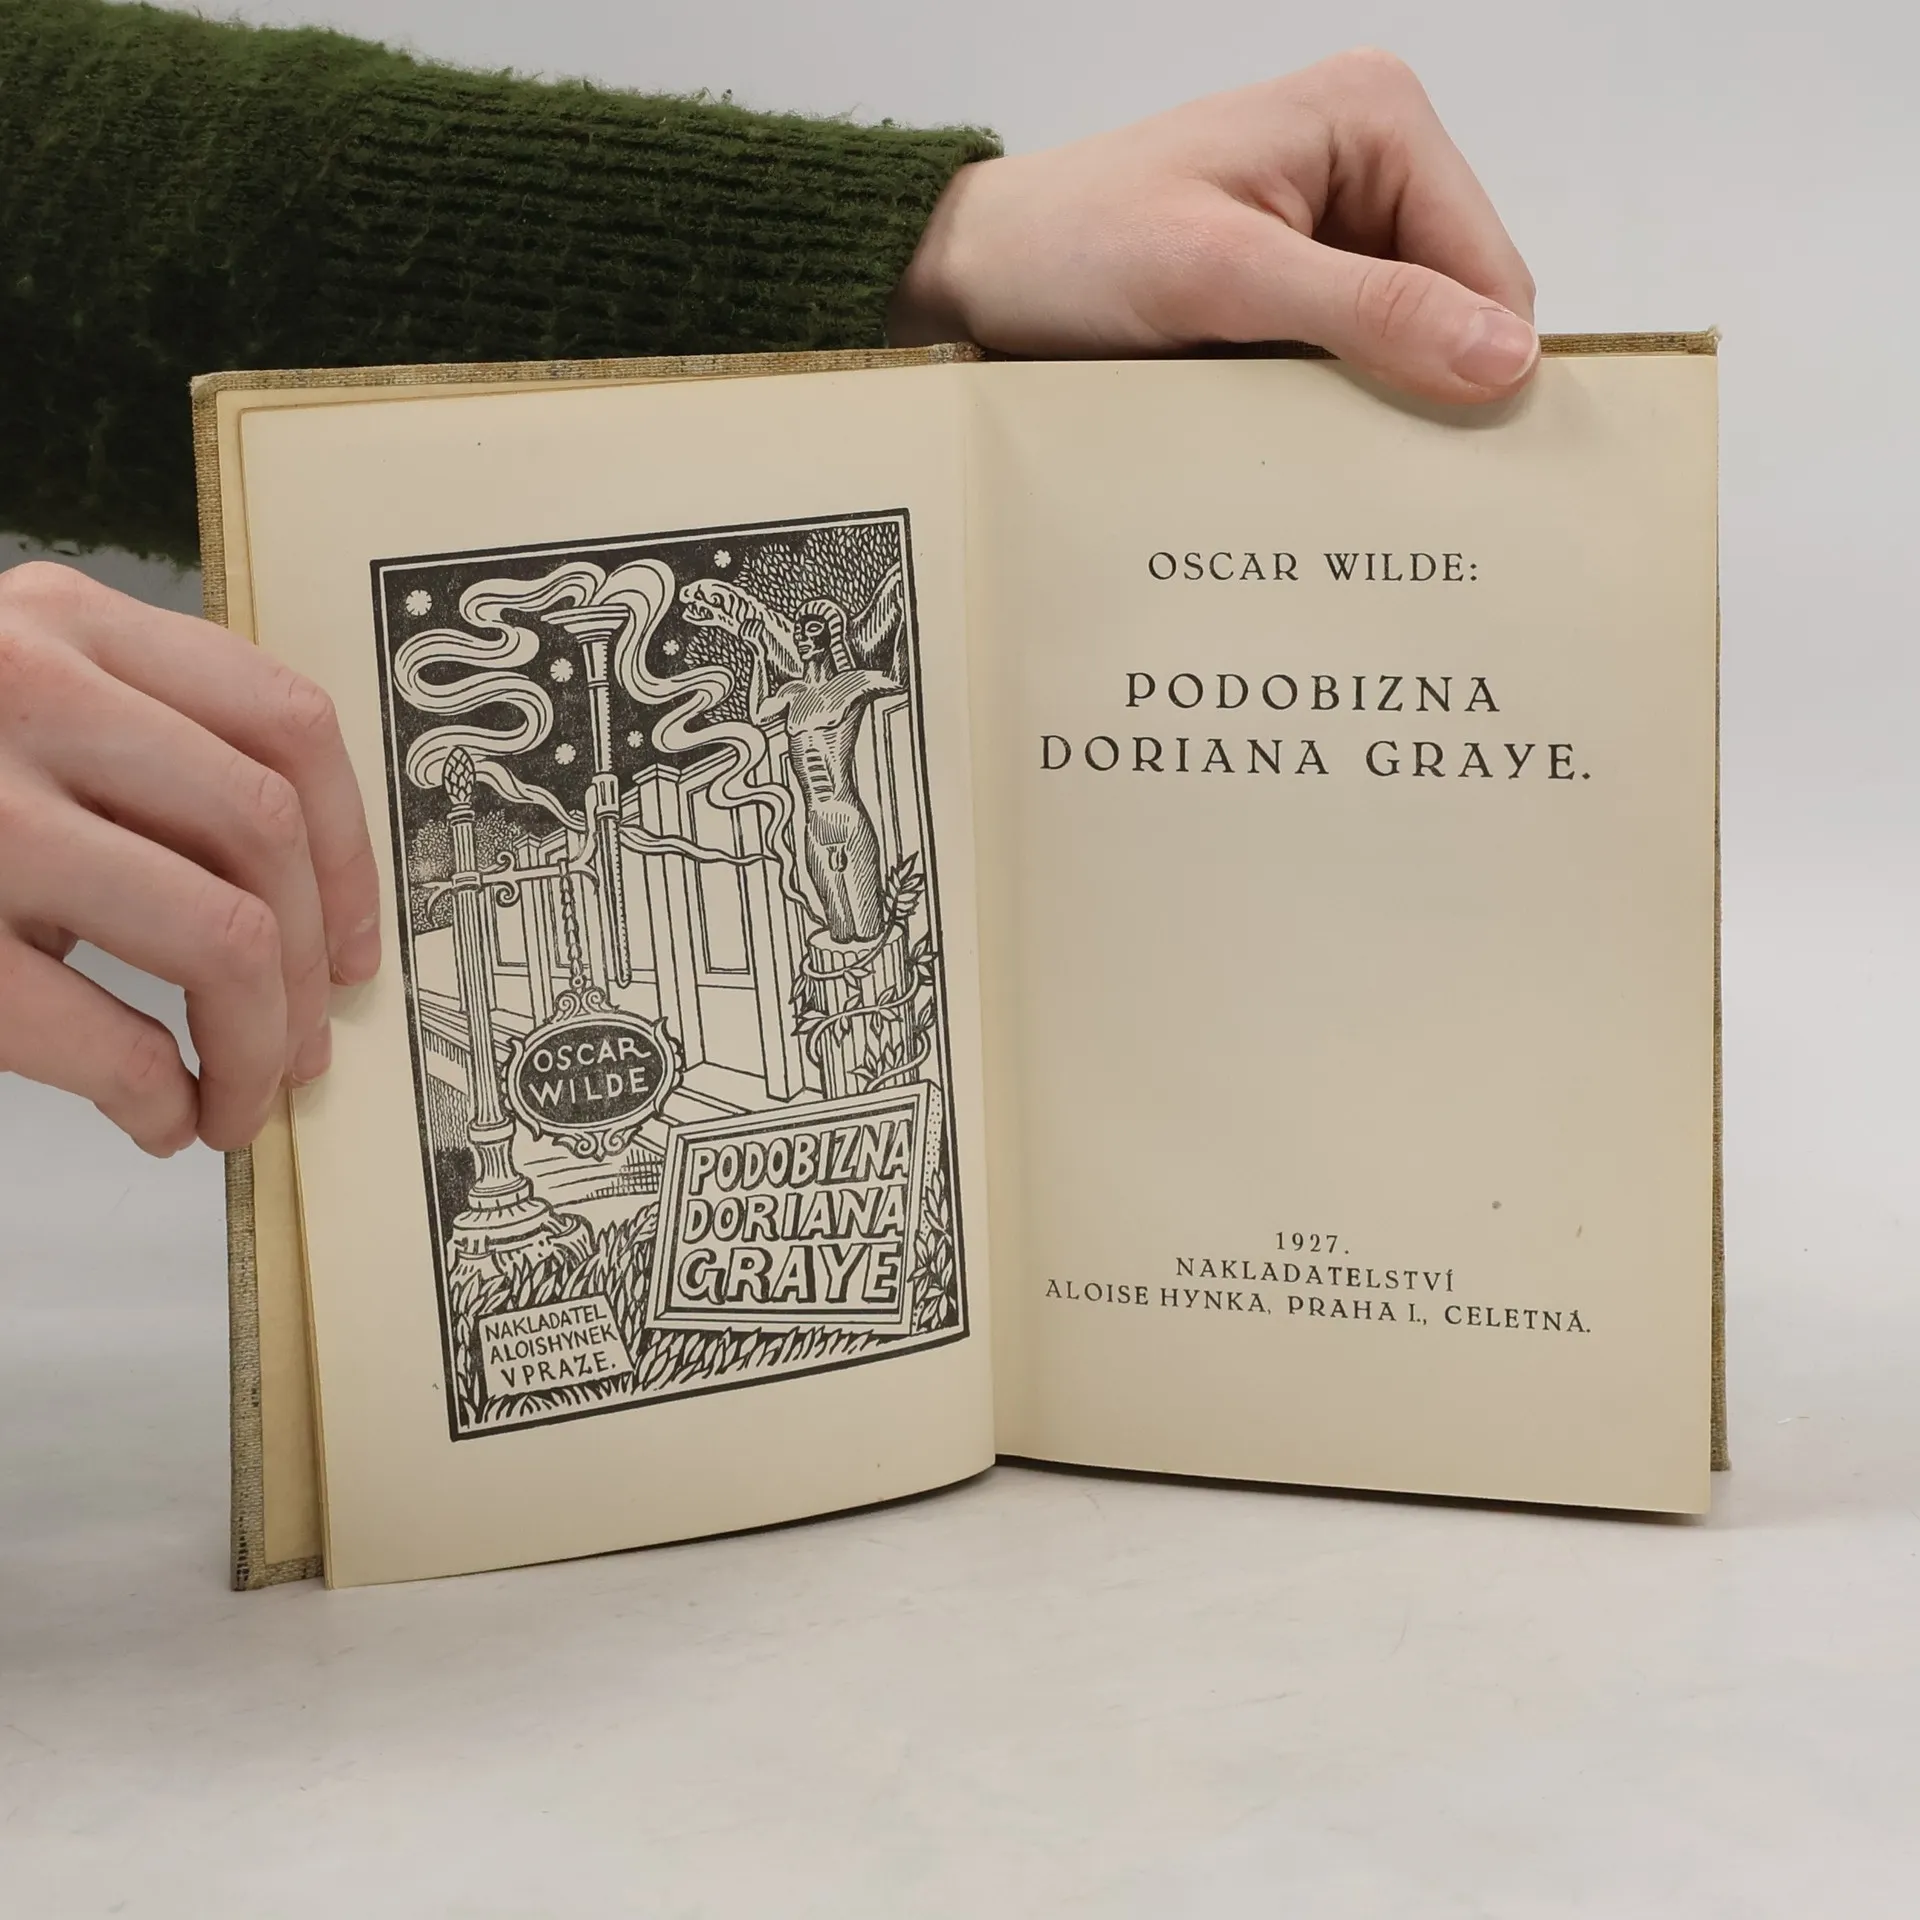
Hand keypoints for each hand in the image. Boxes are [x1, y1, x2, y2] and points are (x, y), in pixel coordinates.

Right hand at [0, 563, 379, 1154]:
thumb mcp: (11, 704)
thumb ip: (135, 757)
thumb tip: (303, 911)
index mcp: (62, 624)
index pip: (285, 720)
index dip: (355, 849)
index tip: (354, 942)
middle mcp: (25, 690)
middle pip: (270, 832)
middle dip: (310, 969)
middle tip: (303, 1047)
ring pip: (222, 934)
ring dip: (257, 1045)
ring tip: (243, 1097)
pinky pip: (104, 1037)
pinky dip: (162, 1099)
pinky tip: (160, 1119)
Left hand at [892, 49, 1537, 404]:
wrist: (984, 270)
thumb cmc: (1076, 247)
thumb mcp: (1225, 277)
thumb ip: (1370, 311)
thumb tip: (1502, 356)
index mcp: (1377, 117)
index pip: (1491, 267)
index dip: (1479, 367)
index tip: (1448, 465)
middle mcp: (1370, 158)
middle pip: (1457, 306)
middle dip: (1423, 384)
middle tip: (1373, 468)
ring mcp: (1335, 220)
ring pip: (1410, 340)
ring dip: (1373, 399)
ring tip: (1315, 443)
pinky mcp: (1297, 276)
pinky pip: (1353, 354)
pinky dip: (1332, 400)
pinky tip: (1292, 428)